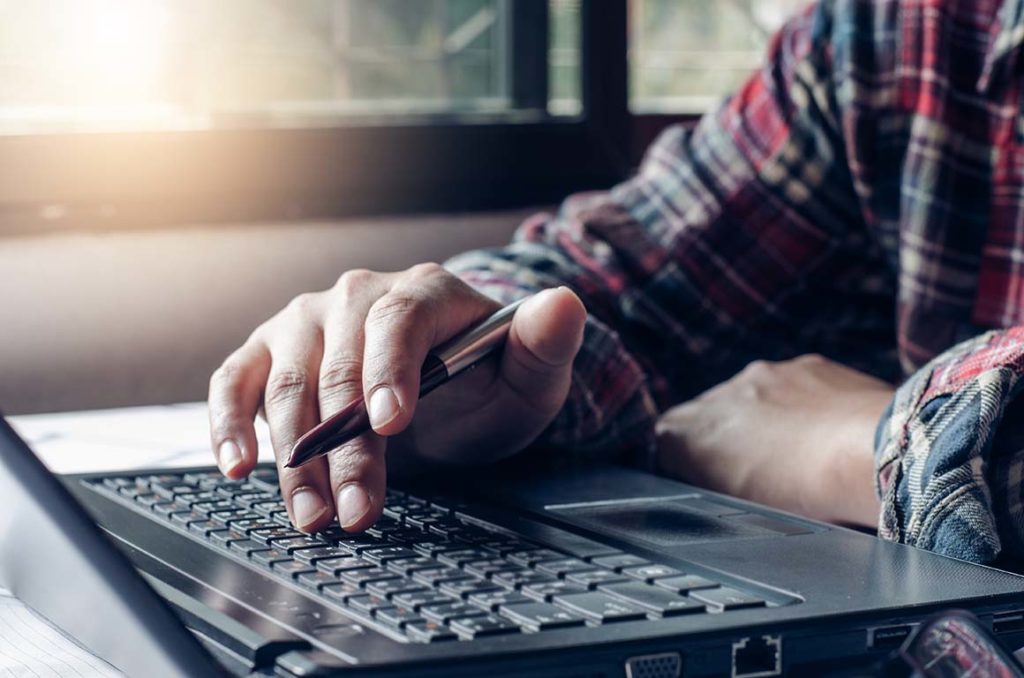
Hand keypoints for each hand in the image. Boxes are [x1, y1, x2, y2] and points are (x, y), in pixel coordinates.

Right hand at [207, 263, 585, 532]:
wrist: (446, 393)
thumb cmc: (484, 385)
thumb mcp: (528, 375)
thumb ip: (546, 344)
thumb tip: (564, 305)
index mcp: (423, 290)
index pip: (399, 321)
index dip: (390, 370)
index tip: (391, 425)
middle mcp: (357, 296)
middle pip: (339, 365)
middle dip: (346, 446)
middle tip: (357, 510)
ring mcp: (307, 322)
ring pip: (288, 384)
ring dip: (295, 457)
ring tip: (314, 516)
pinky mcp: (270, 354)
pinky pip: (236, 382)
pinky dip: (228, 422)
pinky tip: (236, 467)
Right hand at [654, 354, 892, 525]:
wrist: (874, 455)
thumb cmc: (804, 491)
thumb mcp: (732, 500)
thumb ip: (699, 474)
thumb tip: (685, 464)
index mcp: (693, 428)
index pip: (668, 436)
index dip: (685, 458)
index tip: (706, 475)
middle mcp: (722, 393)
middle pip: (711, 412)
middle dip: (729, 436)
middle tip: (758, 472)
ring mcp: (768, 375)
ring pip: (754, 397)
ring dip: (767, 420)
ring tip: (798, 458)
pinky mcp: (809, 365)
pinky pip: (795, 386)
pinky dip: (803, 407)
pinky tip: (826, 437)